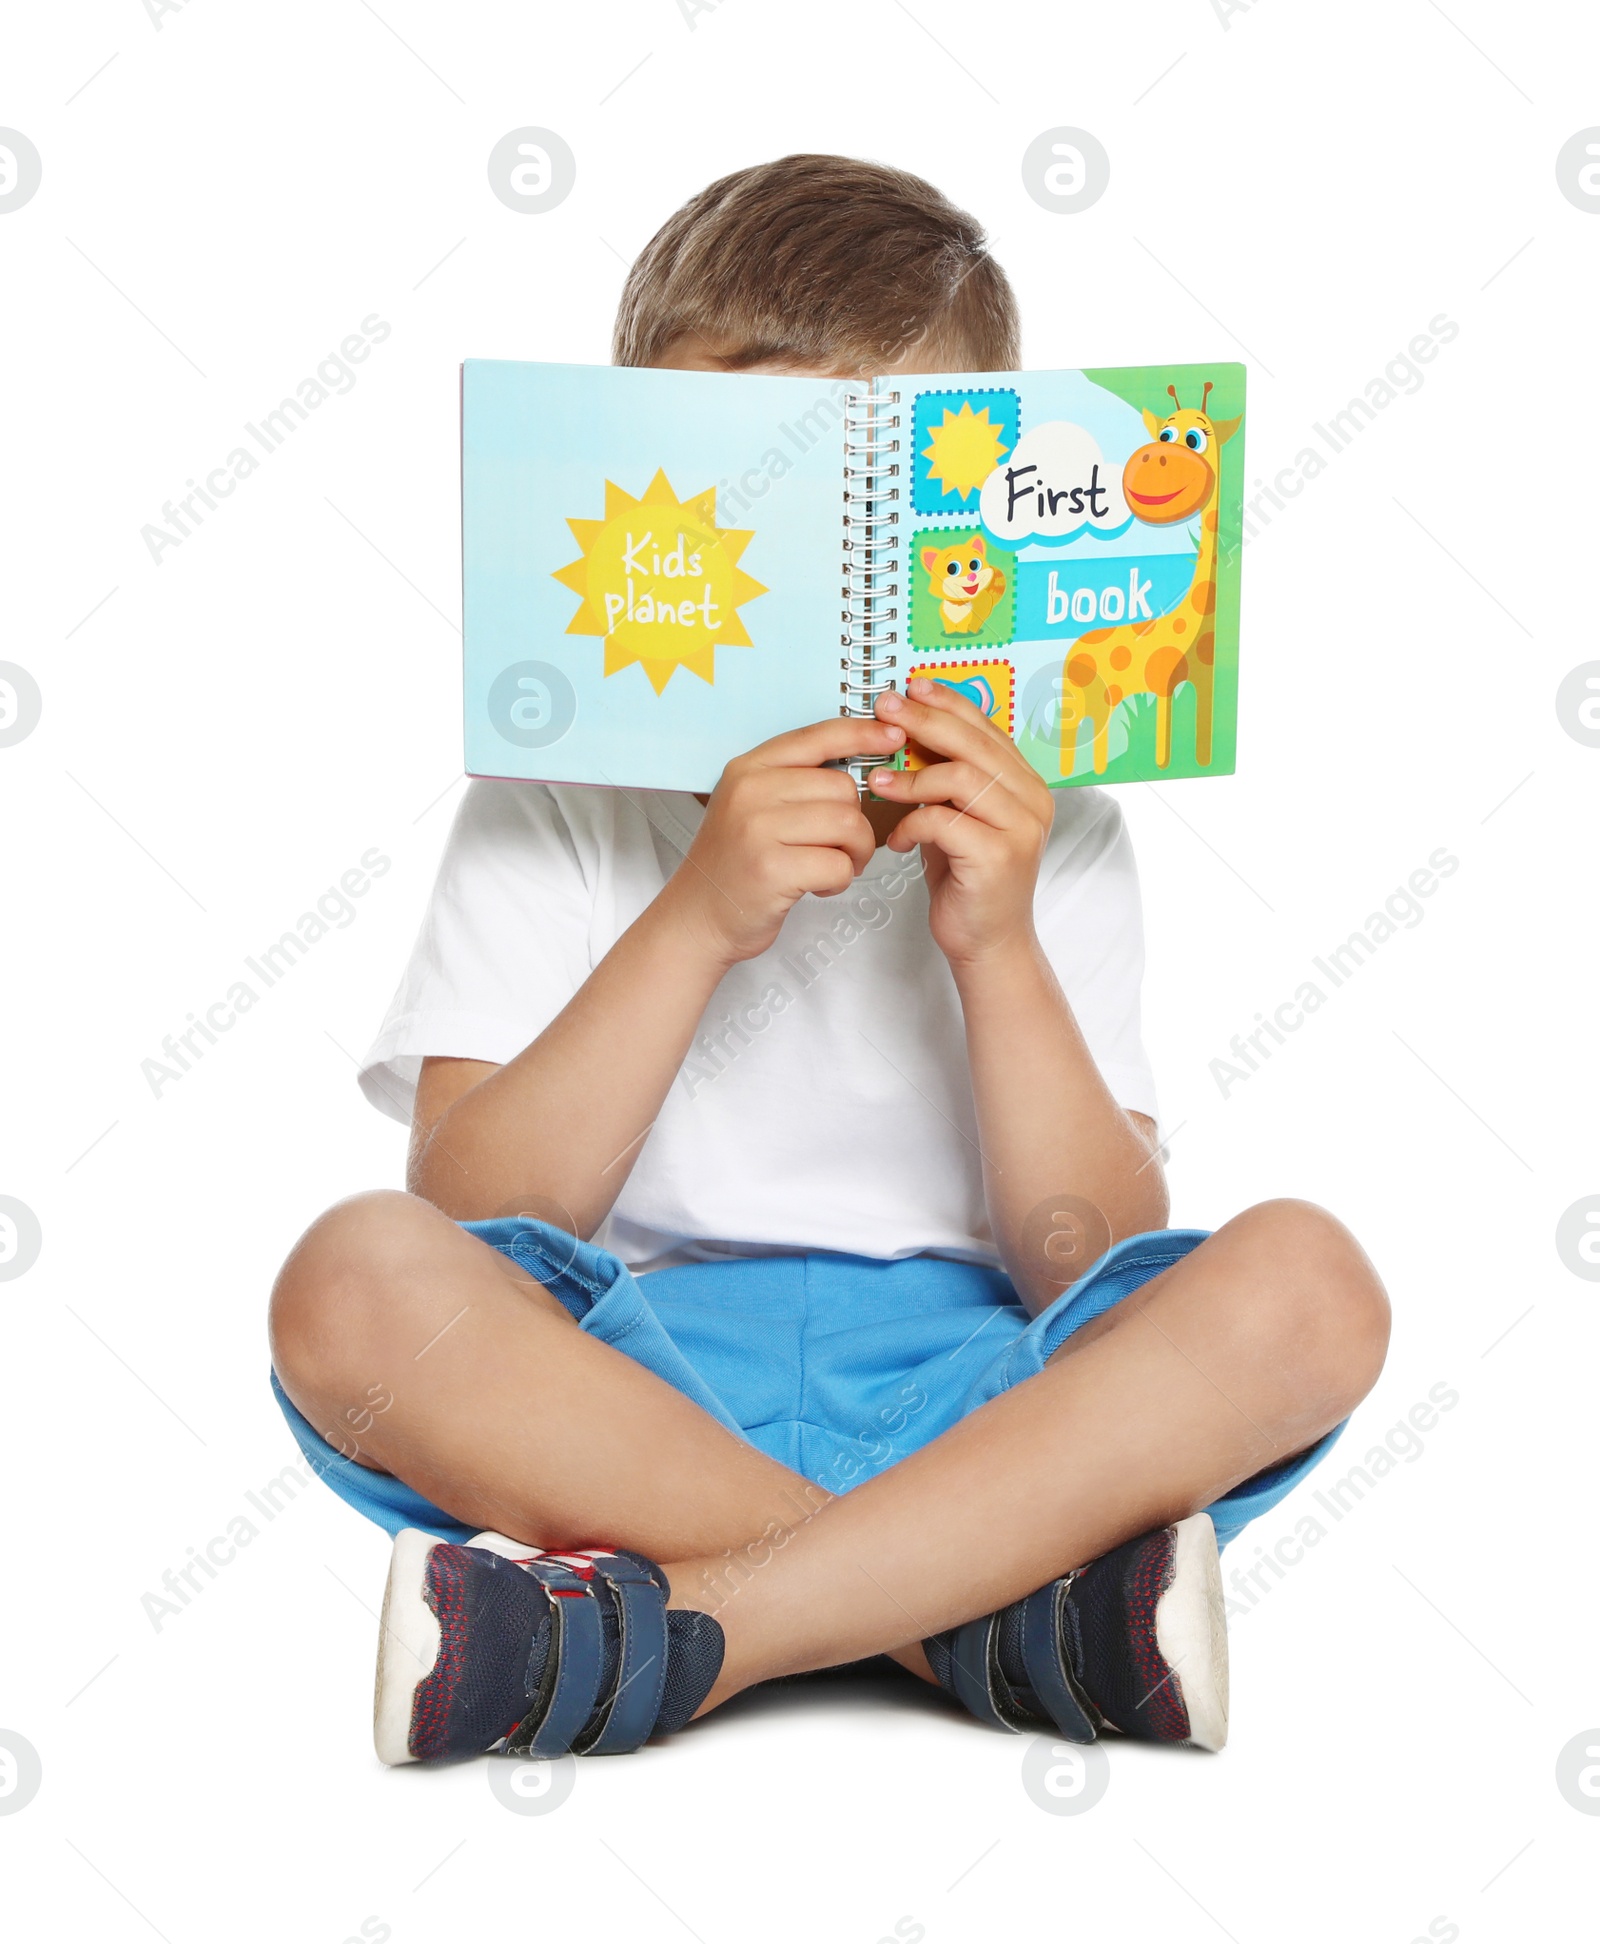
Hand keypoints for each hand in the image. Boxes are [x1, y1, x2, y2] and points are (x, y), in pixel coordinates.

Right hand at [661, 714, 905, 966]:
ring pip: (848, 824)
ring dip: (854, 853)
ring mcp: (758, 829)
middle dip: (856, 823)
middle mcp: (750, 791)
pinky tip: (816, 886)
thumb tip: (860, 764)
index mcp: (748, 768)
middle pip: (843, 788)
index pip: (817, 737)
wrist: (697, 916)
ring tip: (832, 867)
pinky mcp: (771, 869)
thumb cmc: (734, 863)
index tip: (893, 738)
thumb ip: (794, 782)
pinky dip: (839, 880)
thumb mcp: (751, 806)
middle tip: (840, 848)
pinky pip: (838, 864)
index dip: (862, 734)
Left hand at [865, 677, 1052, 967]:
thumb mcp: (958, 818)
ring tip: (878, 783)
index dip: (949, 703)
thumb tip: (909, 730)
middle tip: (886, 711)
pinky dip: (912, 823)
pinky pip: (945, 821)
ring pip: (962, 777)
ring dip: (912, 777)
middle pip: (975, 744)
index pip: (988, 729)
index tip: (912, 688)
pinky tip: (896, 839)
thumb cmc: (968, 879)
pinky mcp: (998, 857)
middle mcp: (1033, 801)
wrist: (987, 943)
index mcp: (1026, 785)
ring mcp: (1021, 829)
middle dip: (925, 723)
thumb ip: (948, 780)